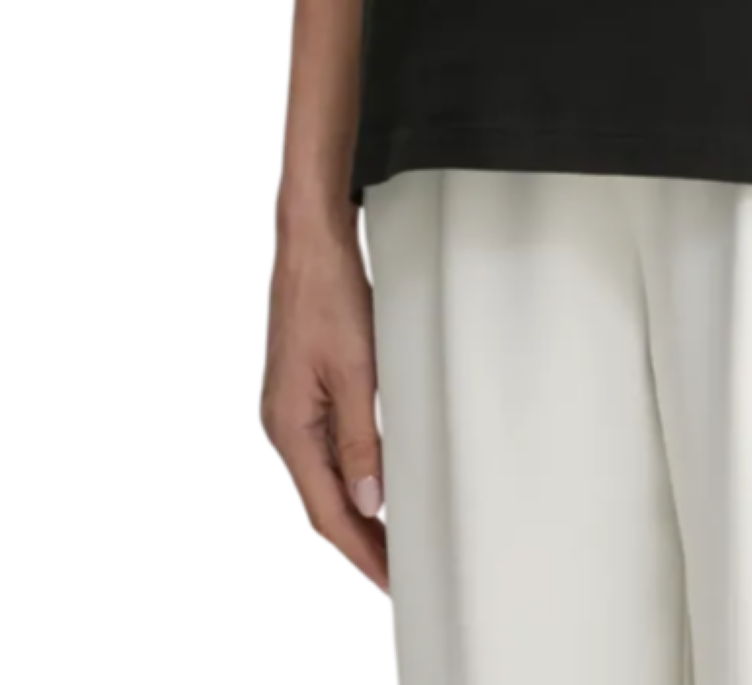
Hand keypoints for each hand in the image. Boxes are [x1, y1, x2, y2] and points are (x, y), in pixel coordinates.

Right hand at [261, 207, 388, 593]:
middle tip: (398, 570)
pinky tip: (375, 480)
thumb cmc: (329, 294)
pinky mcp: (303, 388)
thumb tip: (369, 500)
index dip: (359, 550)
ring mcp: (291, 406)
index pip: (326, 510)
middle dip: (360, 539)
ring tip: (392, 537)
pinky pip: (327, 446)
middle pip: (322, 500)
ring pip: (325, 475)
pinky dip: (352, 472)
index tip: (389, 578)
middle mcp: (284, 423)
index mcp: (289, 426)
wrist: (311, 242)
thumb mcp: (356, 369)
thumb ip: (360, 438)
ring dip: (357, 508)